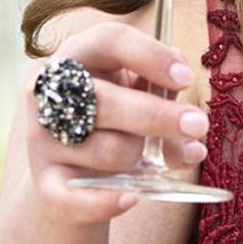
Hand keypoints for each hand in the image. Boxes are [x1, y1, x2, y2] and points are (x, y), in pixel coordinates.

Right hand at [22, 21, 209, 224]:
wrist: (77, 168)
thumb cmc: (117, 115)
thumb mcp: (136, 89)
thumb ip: (160, 85)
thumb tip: (182, 92)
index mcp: (78, 55)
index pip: (109, 41)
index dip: (150, 56)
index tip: (186, 78)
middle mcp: (51, 93)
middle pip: (105, 100)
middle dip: (157, 116)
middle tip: (198, 125)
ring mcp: (43, 139)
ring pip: (105, 150)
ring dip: (140, 157)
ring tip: (156, 160)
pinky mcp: (44, 182)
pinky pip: (73, 198)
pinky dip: (105, 202)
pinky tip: (132, 198)